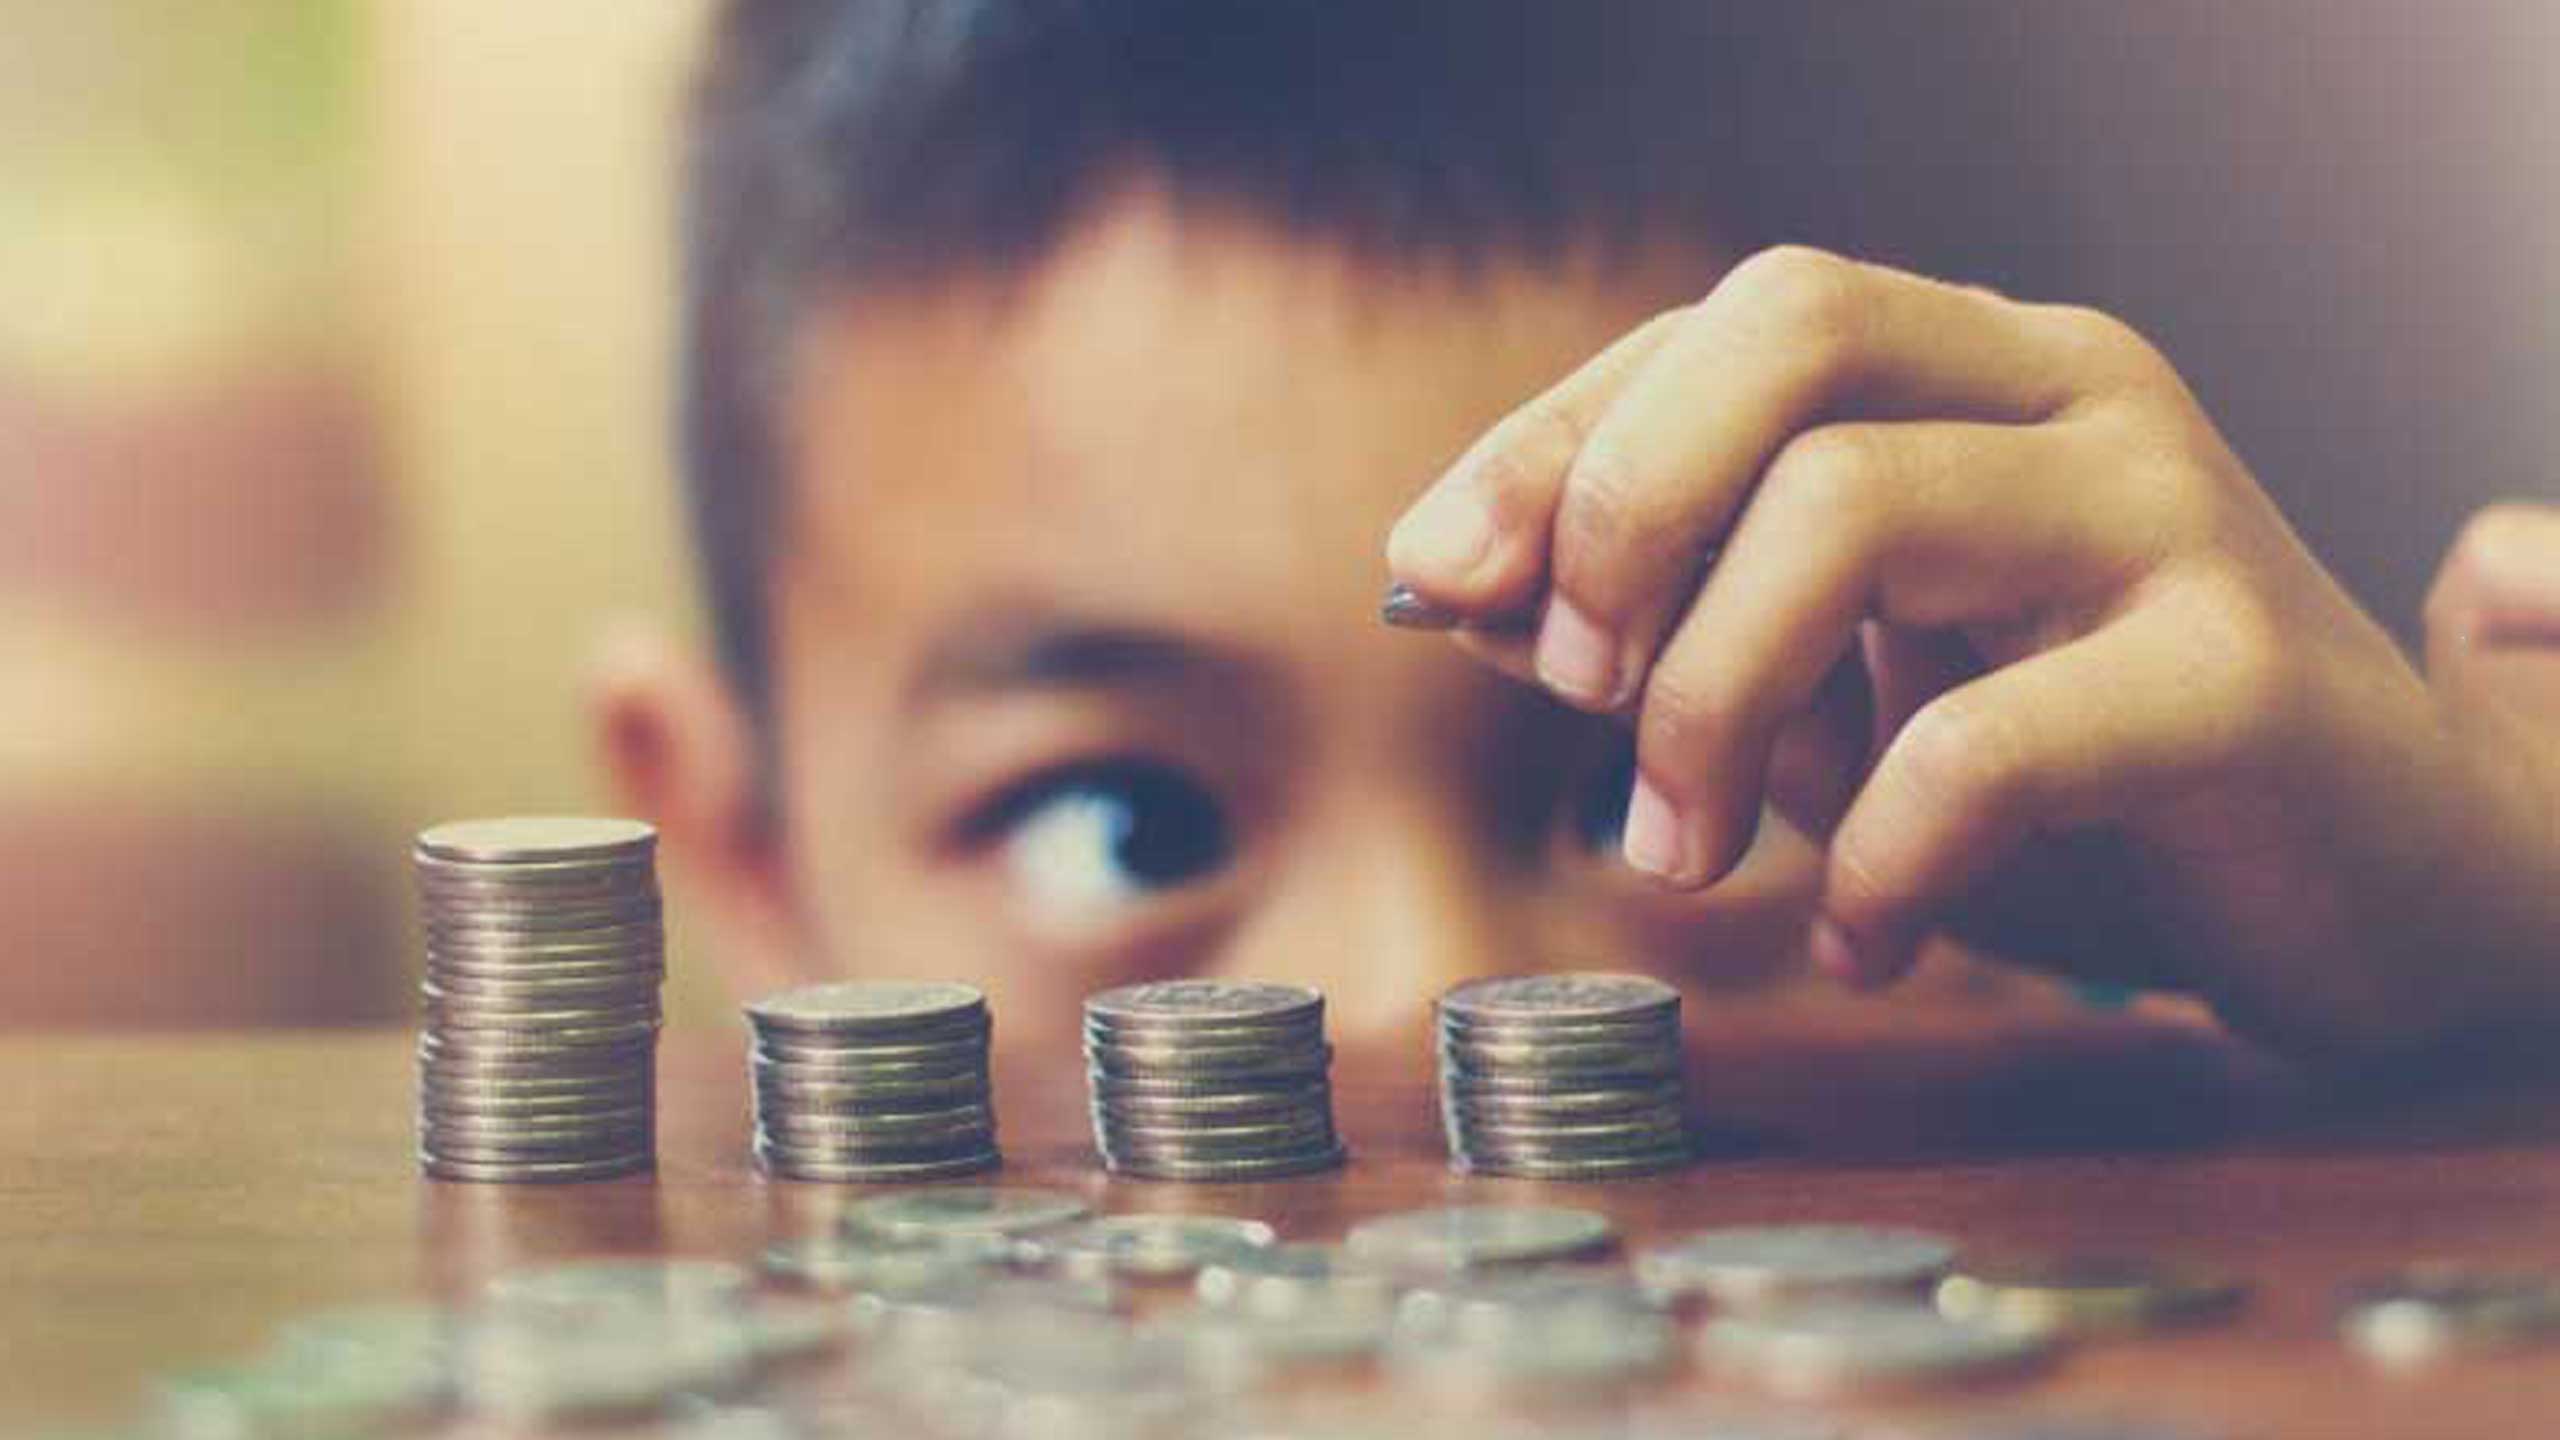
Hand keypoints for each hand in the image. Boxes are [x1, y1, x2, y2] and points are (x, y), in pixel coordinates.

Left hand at [1385, 246, 2559, 1055]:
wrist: (2385, 881)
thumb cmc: (2084, 779)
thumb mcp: (1843, 690)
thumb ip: (1668, 625)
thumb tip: (1459, 593)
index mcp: (1976, 368)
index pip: (1730, 323)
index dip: (1557, 439)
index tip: (1434, 577)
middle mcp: (2074, 393)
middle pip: (1792, 329)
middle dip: (1625, 507)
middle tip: (1578, 697)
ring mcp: (2168, 514)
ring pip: (1858, 506)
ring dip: (1709, 699)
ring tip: (1683, 853)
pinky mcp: (2241, 675)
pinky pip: (1989, 739)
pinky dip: (1873, 857)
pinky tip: (1862, 938)